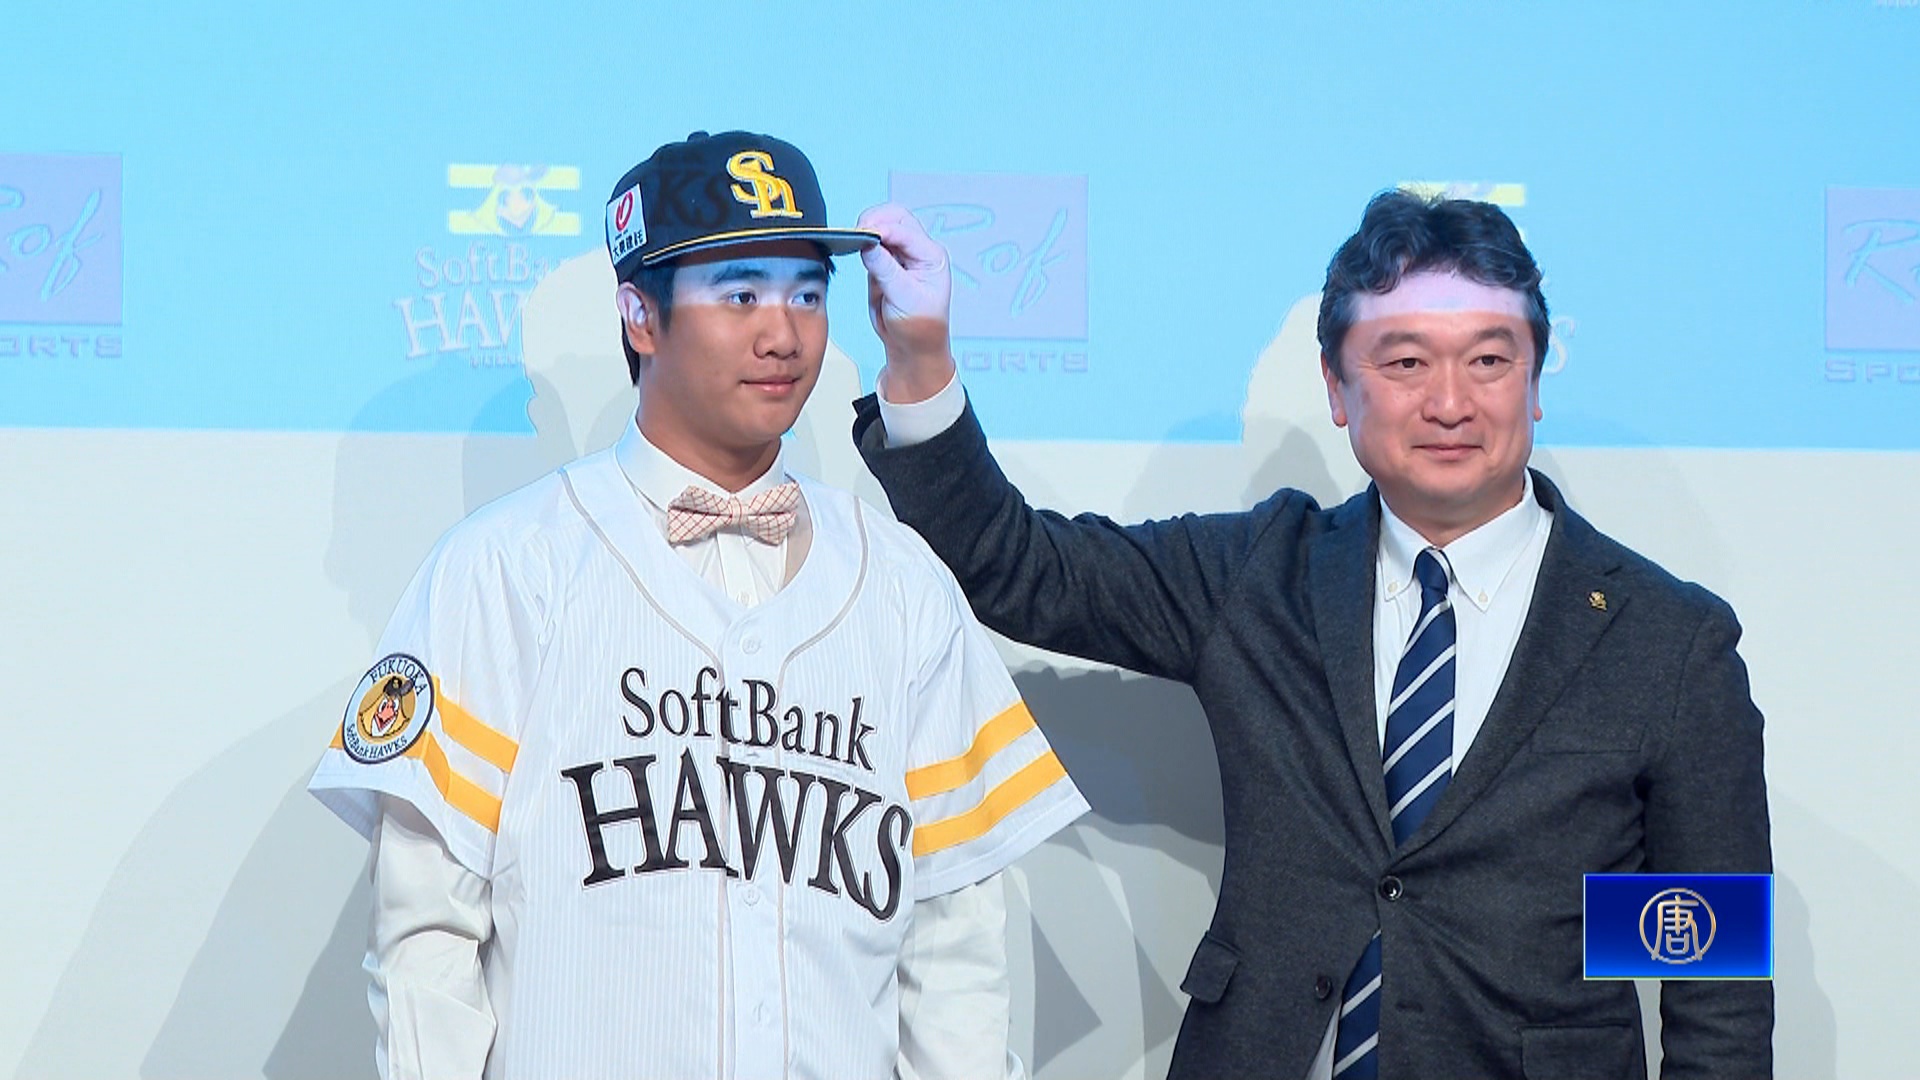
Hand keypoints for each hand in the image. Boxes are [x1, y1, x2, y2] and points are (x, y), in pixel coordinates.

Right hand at [858, 203, 955, 402]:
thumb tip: (869, 245)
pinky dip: (861, 242)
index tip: (864, 234)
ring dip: (867, 231)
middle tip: (857, 232)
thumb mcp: (904, 298)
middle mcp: (918, 251)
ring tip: (855, 242)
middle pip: (895, 218)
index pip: (905, 231)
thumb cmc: (920, 327)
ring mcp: (901, 256)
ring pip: (882, 226)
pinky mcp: (884, 263)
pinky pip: (871, 244)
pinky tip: (855, 248)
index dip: (883, 230)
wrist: (911, 347)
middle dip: (874, 220)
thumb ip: (886, 270)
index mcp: (931, 256)